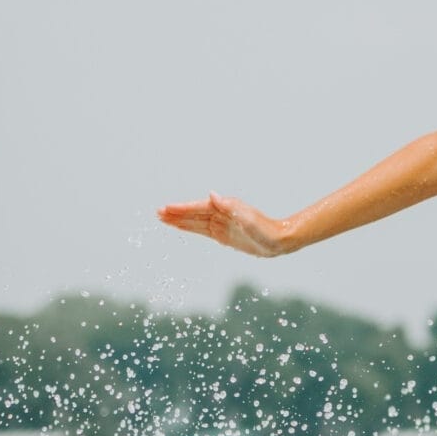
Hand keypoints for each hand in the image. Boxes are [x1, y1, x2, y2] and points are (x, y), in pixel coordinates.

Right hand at [157, 193, 288, 257]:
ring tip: (162, 218)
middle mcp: (222, 214)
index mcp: (226, 208)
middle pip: (194, 213)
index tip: (166, 209)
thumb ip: (230, 207)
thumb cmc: (266, 230)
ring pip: (195, 222)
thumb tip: (212, 195)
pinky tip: (180, 227)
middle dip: (176, 213)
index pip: (198, 208)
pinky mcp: (223, 235)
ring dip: (179, 221)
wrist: (279, 240)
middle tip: (157, 212)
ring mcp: (222, 224)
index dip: (182, 209)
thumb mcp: (248, 219)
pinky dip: (190, 228)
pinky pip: (202, 231)